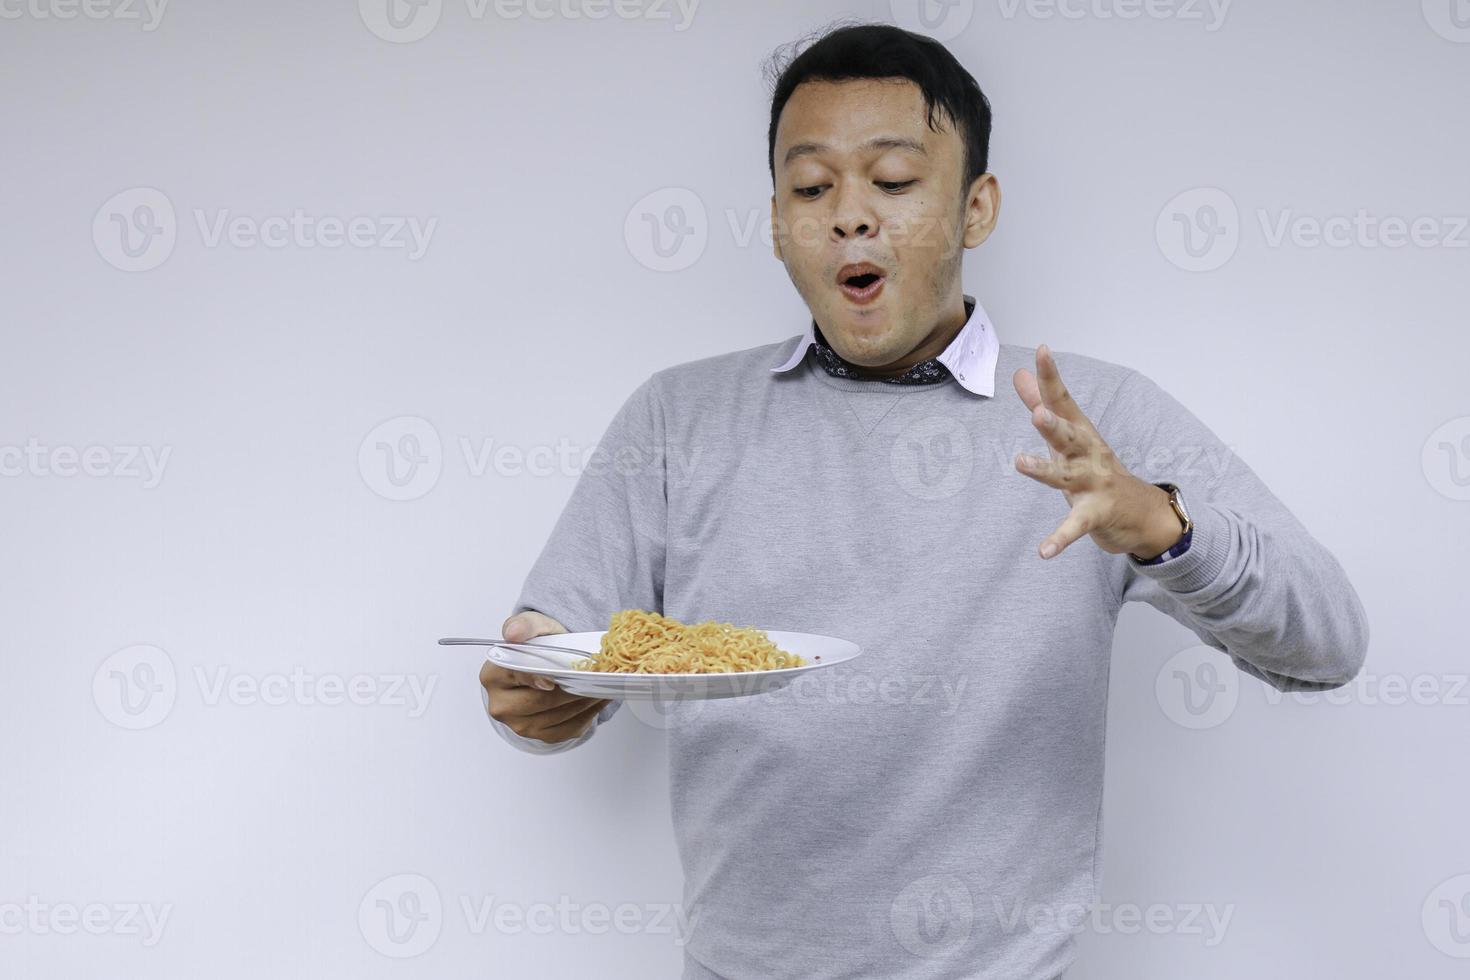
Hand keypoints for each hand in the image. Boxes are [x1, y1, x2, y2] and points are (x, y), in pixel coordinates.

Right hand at [481, 610, 610, 742]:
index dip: (535, 678)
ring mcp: (520, 725)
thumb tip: (514, 633)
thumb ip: (525, 625)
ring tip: (601, 685)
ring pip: (558, 717)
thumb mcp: (534, 626)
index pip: (516, 677)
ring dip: (584, 702)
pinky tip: (597, 699)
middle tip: (594, 677)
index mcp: (493, 676)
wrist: (547, 664)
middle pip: (541, 701)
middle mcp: (501, 705)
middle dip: (570, 689)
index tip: (554, 680)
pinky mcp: (541, 736)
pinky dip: (588, 714)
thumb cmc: (539, 645)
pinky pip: (569, 729)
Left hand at [1012, 344, 1183, 560]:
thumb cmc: (1098, 469)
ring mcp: (1093, 484)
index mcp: (1079, 434)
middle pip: (1068, 436)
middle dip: (1053, 424)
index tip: (1041, 350)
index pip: (1062, 401)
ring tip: (1020, 464)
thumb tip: (1019, 374)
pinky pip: (1074, 527)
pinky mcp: (1095, 514)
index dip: (1051, 377)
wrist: (1144, 514)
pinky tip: (1043, 552)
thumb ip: (1042, 404)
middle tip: (1037, 414)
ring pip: (1066, 476)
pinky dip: (1059, 539)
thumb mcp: (1070, 436)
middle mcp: (1088, 455)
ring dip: (1044, 470)